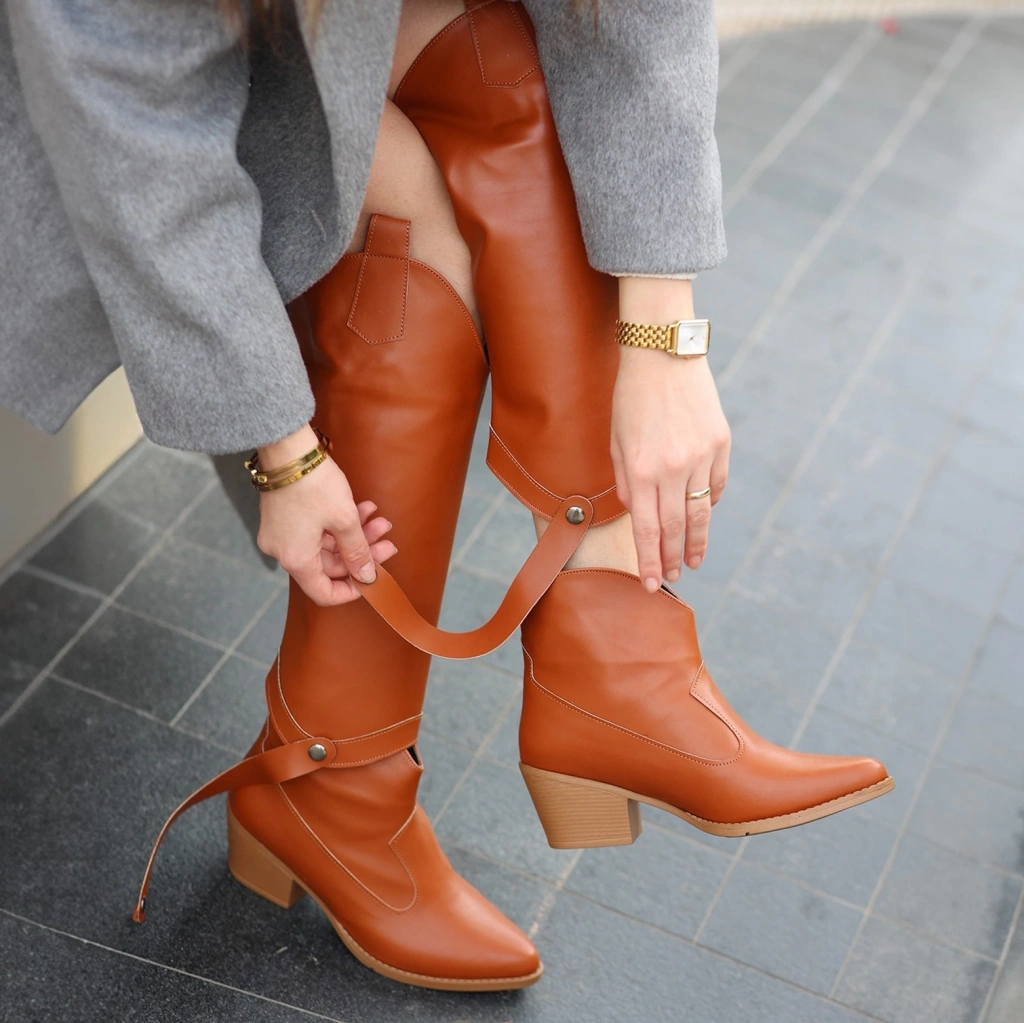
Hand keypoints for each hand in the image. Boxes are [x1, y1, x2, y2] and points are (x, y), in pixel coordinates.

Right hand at [255, 425, 396, 604]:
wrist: (288, 448)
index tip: (374, 577)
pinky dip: (338, 523)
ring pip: (326, 545)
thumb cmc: (314, 484)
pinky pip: (315, 531)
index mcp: (296, 559)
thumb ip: (358, 552)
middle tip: (387, 538)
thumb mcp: (345, 520)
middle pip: (329, 565)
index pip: (323, 593)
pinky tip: (363, 509)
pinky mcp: (284, 517)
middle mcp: (284, 552)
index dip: (352, 589)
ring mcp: (282, 534)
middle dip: (361, 552)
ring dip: (355, 534)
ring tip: (379, 519)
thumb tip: (367, 576)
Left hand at [611, 278, 730, 592]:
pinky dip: (710, 503)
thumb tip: (636, 512)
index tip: (653, 584)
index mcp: (640, 471)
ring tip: (694, 562)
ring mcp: (701, 456)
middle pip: (675, 528)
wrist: (663, 354)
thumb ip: (624, 480)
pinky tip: (704, 516)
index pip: (646, 529)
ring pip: (700, 512)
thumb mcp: (616, 440)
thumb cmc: (631, 397)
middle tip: (674, 578)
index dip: (650, 561)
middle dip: (673, 558)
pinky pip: (716, 484)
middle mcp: (672, 469)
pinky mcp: (720, 443)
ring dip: (697, 542)